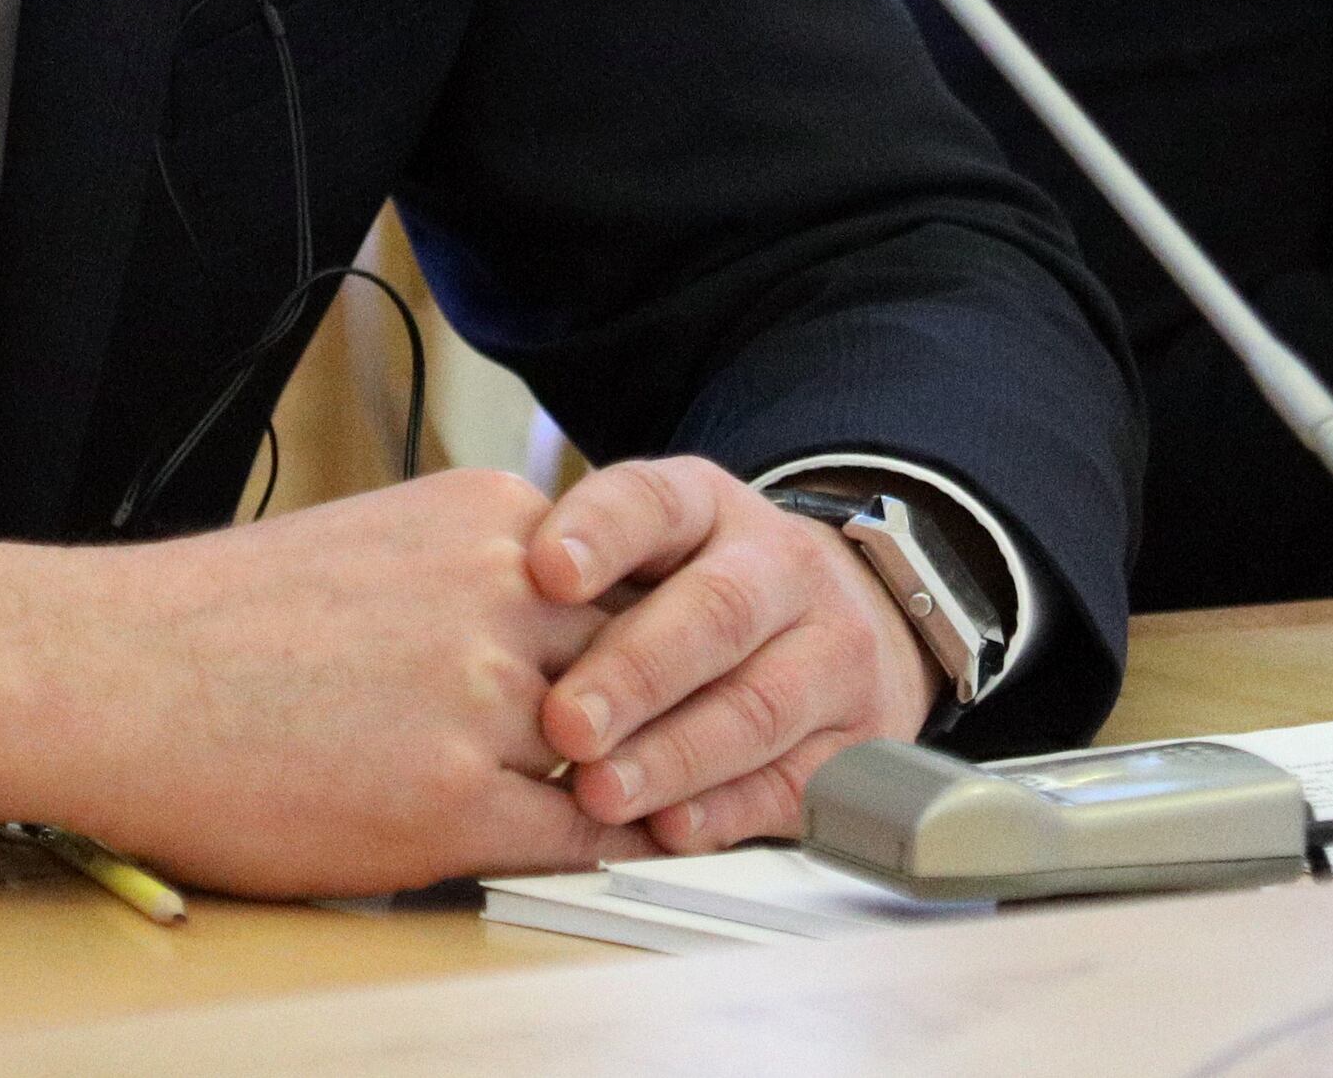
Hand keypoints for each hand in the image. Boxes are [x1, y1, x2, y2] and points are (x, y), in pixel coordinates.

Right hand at [0, 468, 638, 895]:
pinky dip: (594, 851)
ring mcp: (484, 704)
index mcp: (486, 522)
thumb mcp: (376, 545)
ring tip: (660, 815)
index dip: (655, 640)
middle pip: (648, 664)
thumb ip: (474, 575)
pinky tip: (590, 855)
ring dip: (637, 787)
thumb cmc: (213, 622)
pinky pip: (575, 838)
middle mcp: (501, 599)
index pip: (635, 580)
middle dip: (665, 716)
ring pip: (622, 754)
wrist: (107, 676)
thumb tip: (549, 624)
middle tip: (697, 754)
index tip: (676, 676)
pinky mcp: (453, 804)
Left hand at [528, 457, 940, 854]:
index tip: (545, 571)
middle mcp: (780, 568)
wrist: (844, 614)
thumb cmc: (694, 589)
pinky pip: (794, 781)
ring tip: (601, 791)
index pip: (654, 502)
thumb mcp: (644, 549)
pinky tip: (671, 830)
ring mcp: (831, 653)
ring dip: (675, 756)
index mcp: (709, 507)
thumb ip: (577, 578)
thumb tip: (476, 620)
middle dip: (637, 671)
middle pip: (716, 612)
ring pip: (759, 704)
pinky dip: (729, 811)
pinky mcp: (856, 740)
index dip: (600, 533)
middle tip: (566, 722)